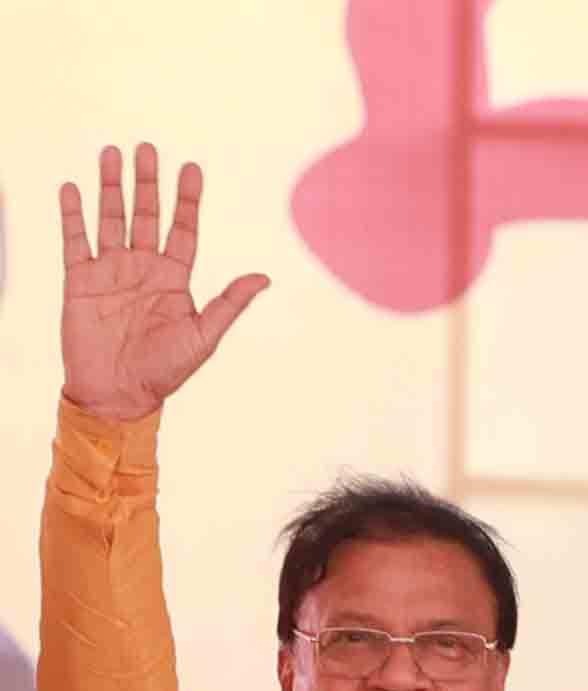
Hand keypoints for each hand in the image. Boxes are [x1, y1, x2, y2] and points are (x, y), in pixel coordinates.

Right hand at [59, 144, 267, 421]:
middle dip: (146, 182)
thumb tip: (264, 277)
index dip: (187, 200)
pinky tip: (73, 189)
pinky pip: (74, 239)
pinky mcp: (79, 280)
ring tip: (111, 154)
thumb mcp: (205, 336)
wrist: (119, 394)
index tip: (192, 168)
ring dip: (110, 187)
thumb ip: (230, 303)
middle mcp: (143, 267)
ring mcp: (110, 270)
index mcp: (174, 279)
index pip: (182, 230)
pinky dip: (72, 214)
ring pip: (111, 218)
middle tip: (147, 148)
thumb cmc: (166, 371)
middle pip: (146, 214)